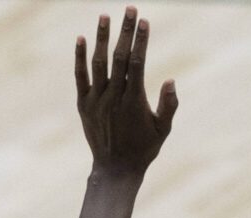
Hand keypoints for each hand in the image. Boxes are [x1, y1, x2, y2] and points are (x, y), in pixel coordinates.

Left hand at [75, 7, 176, 175]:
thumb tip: (170, 80)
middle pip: (119, 57)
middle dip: (125, 31)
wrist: (115, 168)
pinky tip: (82, 39)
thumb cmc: (144, 149)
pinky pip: (80, 76)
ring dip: (102, 38)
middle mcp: (114, 97)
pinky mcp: (83, 104)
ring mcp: (96, 99)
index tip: (144, 21)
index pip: (137, 63)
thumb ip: (168, 105)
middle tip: (130, 8)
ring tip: (105, 16)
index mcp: (135, 101)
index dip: (140, 41)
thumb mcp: (163, 130)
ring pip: (99, 62)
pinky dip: (80, 57)